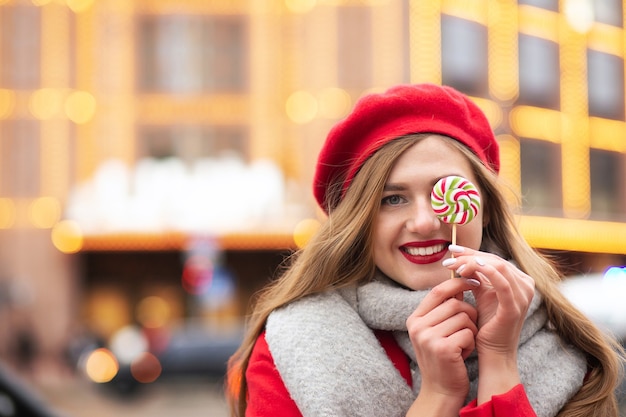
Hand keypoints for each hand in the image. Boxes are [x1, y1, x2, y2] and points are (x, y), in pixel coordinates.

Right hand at [406, 277, 478, 401]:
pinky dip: (471, 342)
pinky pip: (467, 333)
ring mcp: (428, 337)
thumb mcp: (436, 330)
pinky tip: (463, 353)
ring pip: (463, 317)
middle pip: (454, 303)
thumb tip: (460, 281)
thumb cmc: (444, 357)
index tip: (474, 282)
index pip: (438, 291)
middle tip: (467, 330)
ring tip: (463, 343)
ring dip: (471, 330)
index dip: (457, 284)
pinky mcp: (442, 349)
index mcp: (414, 319)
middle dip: (469, 314)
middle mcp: (417, 326)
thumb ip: (443, 309)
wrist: (441, 390)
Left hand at [444, 245, 534, 355]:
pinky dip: (486, 272)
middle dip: (470, 256)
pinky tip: (467, 269)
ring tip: (454, 265)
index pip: (493, 259)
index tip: (452, 249)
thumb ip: (476, 275)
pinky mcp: (515, 306)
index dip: (472, 252)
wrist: (493, 352)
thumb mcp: (481, 293)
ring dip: (473, 262)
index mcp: (518, 280)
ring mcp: (522, 296)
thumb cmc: (485, 324)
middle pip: (495, 260)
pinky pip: (502, 283)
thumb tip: (461, 257)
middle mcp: (525, 285)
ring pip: (498, 266)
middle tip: (449, 257)